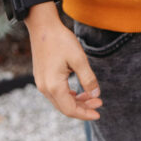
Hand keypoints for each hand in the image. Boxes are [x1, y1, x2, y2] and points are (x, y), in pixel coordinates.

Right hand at [25, 2, 102, 120]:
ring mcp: (41, 83)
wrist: (43, 26)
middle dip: (83, 108)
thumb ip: (88, 79)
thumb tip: (96, 94)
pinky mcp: (41, 77)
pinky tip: (78, 92)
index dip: (85, 114)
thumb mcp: (79, 59)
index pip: (70, 109)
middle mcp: (45, 88)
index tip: (99, 114)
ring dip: (76, 101)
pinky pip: (55, 93)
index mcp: (54, 86)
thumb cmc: (61, 40)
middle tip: (99, 103)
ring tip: (92, 96)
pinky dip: (68, 95)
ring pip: (60, 100)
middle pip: (65, 107)